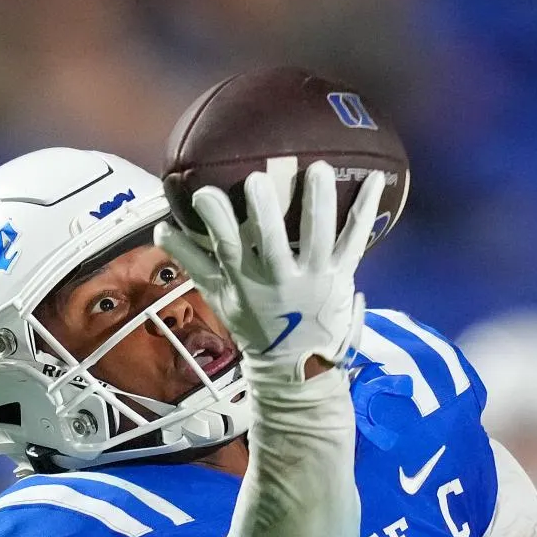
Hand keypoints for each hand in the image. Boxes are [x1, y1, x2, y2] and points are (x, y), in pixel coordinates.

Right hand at [156, 162, 383, 380]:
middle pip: (272, 244)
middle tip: (258, 181)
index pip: (227, 248)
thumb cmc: (255, 326)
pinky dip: (366, 208)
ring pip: (318, 238)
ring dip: (318, 203)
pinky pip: (356, 239)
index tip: (204, 194)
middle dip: (265, 215)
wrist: (297, 368)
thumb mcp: (220, 298)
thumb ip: (192, 262)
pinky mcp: (343, 275)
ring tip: (318, 168)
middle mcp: (281, 279)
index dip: (216, 222)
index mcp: (247, 281)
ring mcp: (316, 277)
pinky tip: (376, 177)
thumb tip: (160, 230)